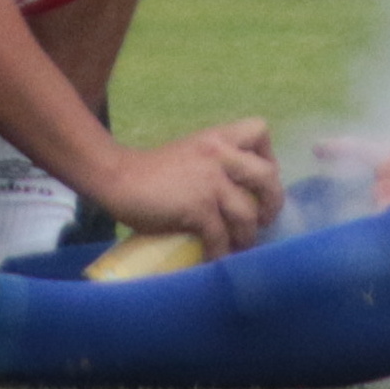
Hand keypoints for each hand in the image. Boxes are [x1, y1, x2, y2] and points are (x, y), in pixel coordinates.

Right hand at [94, 117, 282, 258]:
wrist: (117, 178)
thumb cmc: (151, 171)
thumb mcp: (191, 154)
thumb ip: (214, 165)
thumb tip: (238, 196)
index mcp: (217, 137)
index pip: (260, 130)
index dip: (268, 157)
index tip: (259, 182)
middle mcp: (219, 154)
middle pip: (268, 176)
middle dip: (272, 202)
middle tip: (261, 218)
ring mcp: (209, 182)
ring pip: (248, 213)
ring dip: (247, 235)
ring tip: (239, 245)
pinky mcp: (197, 208)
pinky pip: (221, 237)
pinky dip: (221, 252)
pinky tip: (214, 257)